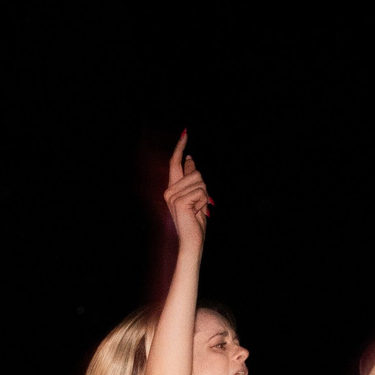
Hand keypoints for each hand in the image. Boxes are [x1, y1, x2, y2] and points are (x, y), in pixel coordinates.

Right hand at [161, 131, 211, 245]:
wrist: (192, 241)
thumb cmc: (195, 221)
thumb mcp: (195, 196)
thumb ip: (191, 178)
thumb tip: (190, 159)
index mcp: (172, 189)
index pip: (175, 163)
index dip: (180, 147)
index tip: (185, 133)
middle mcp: (169, 191)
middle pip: (195, 172)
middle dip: (203, 186)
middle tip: (199, 204)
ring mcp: (172, 196)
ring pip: (200, 181)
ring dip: (204, 196)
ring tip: (197, 209)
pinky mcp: (180, 200)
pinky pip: (201, 191)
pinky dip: (204, 202)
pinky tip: (197, 212)